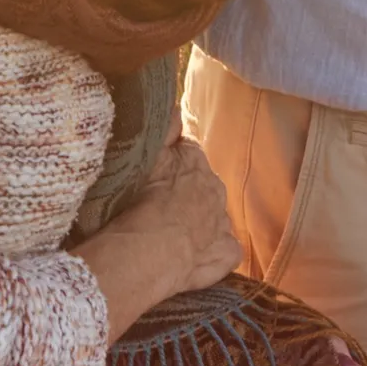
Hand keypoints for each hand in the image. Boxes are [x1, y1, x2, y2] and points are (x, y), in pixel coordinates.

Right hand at [73, 138, 244, 339]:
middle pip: (202, 186)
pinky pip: (222, 250)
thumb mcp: (144, 155)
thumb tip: (176, 108)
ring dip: (198, 224)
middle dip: (187, 195)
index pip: (186, 153)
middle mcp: (215, 188)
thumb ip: (163, 128)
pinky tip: (191, 258)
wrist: (149, 252)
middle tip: (159, 209)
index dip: (170, 165)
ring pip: (213, 218)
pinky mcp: (227, 253)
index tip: (155, 176)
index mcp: (194, 160)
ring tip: (171, 237)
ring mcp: (224, 223)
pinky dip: (211, 253)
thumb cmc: (138, 200)